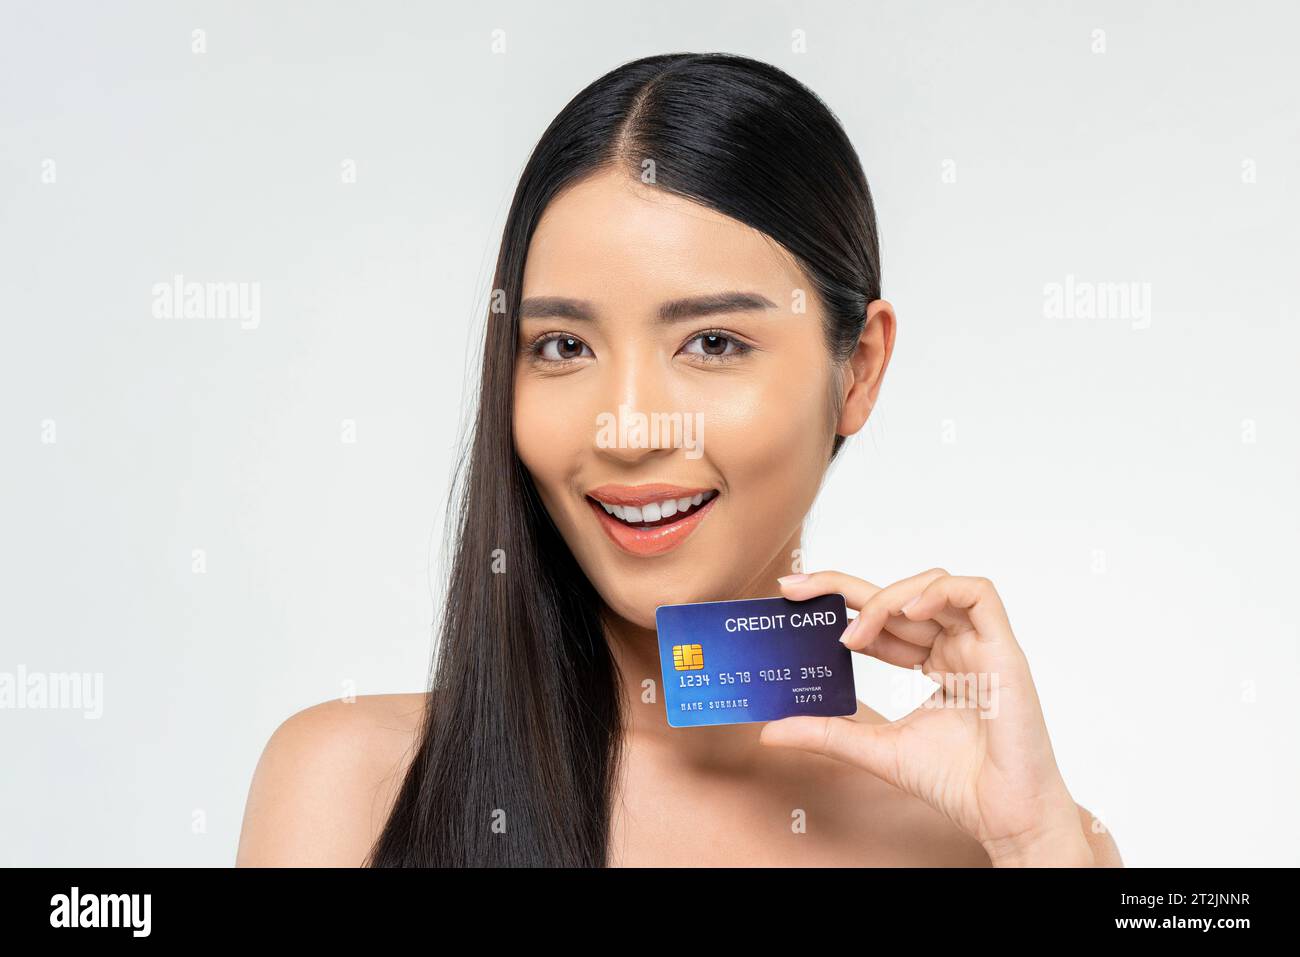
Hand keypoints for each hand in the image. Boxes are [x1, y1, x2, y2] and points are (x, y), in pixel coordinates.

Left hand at [760, 568, 1094, 865]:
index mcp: (931, 663)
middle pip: (898, 597)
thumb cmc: (955, 783)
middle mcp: (954, 647)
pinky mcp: (1003, 650)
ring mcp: (979, 645)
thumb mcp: (874, 749)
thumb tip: (770, 731)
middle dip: (844, 588)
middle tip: (796, 590)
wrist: (1001, 814)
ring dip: (887, 599)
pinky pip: (978, 594)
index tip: (793, 599)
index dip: (841, 604)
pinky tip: (908, 612)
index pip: (881, 619)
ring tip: (854, 635)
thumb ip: (826, 733)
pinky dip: (939, 592)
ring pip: (932, 586)